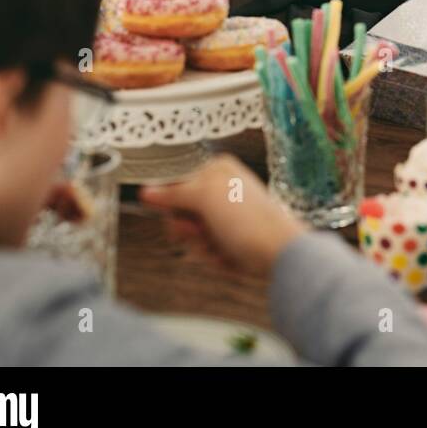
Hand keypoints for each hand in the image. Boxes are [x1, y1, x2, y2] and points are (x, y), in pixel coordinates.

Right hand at [139, 154, 305, 275]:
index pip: (174, 185)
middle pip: (179, 213)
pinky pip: (206, 251)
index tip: (178, 214)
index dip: (171, 205)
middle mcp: (221, 191)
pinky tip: (230, 256)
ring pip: (190, 237)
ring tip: (222, 246)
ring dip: (202, 247)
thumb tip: (146, 191)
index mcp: (217, 170)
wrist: (280, 253)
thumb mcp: (206, 197)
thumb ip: (173, 192)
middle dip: (188, 230)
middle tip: (203, 231)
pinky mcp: (231, 240)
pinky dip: (214, 257)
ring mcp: (226, 217)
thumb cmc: (248, 220)